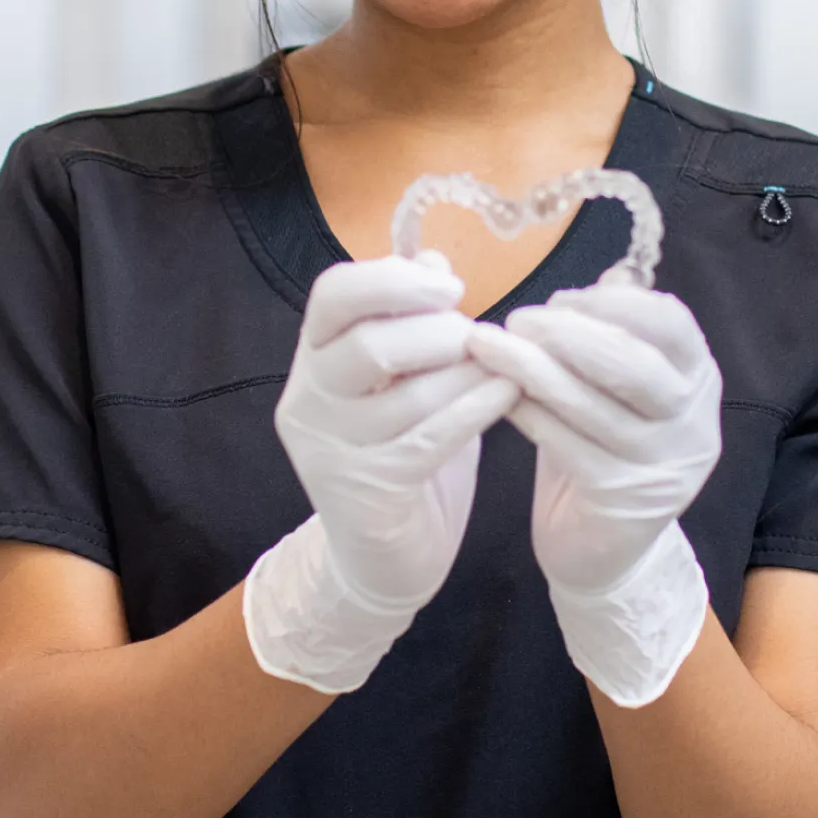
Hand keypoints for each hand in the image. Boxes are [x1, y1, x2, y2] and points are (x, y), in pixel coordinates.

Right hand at [245, 254, 518, 692]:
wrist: (383, 560)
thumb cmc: (401, 455)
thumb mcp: (403, 380)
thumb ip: (411, 322)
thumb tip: (431, 257)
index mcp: (313, 360)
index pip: (332, 294)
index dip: (394, 279)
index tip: (450, 287)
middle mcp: (309, 401)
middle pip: (369, 341)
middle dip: (439, 332)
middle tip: (479, 340)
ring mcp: (331, 450)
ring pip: (408, 394)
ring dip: (469, 374)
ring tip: (506, 368)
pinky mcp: (367, 492)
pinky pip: (431, 437)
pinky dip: (476, 408)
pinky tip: (508, 395)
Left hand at [466, 285, 721, 706]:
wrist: (604, 550)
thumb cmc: (605, 448)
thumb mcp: (618, 388)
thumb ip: (616, 334)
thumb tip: (608, 275)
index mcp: (698, 380)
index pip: (671, 324)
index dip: (613, 303)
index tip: (561, 298)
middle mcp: (693, 423)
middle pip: (634, 364)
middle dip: (568, 334)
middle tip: (517, 317)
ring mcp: (661, 467)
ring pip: (591, 405)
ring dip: (531, 368)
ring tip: (486, 344)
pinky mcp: (621, 502)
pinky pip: (564, 445)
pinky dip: (526, 414)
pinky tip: (496, 396)